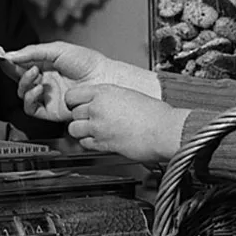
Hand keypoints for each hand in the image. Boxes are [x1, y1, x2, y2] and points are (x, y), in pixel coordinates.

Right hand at [6, 41, 159, 121]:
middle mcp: (44, 81)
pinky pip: (31, 108)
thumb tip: (11, 55)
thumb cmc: (86, 62)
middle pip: (19, 80)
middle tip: (27, 67)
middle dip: (18, 73)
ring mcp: (47, 96)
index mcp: (45, 65)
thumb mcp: (57, 49)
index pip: (21, 64)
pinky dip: (30, 99)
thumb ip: (33, 52)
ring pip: (23, 95)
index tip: (2, 58)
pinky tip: (38, 89)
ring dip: (25, 85)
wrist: (101, 78)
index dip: (10, 62)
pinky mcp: (50, 110)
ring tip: (36, 76)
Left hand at [64, 84, 188, 163]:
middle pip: (73, 113)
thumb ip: (109, 98)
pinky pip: (85, 143)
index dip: (73, 102)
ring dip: (81, 131)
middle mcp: (98, 107)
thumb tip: (100, 102)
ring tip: (93, 131)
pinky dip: (89, 143)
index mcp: (104, 91)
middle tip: (90, 120)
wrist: (163, 129)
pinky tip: (100, 140)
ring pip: (74, 129)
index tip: (77, 105)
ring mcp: (99, 126)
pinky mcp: (103, 143)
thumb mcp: (128, 94)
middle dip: (80, 117)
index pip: (72, 95)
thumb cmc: (154, 113)